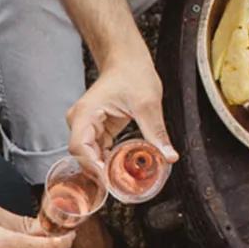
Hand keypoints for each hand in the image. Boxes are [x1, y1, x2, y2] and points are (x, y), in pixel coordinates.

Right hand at [65, 59, 175, 180]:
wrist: (127, 60)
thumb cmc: (132, 73)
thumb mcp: (147, 103)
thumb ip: (155, 132)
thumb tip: (168, 156)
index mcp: (85, 114)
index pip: (79, 147)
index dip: (93, 166)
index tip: (109, 180)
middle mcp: (81, 122)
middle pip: (82, 156)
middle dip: (99, 173)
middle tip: (119, 187)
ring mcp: (87, 127)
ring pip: (89, 157)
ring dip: (103, 170)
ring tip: (121, 184)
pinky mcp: (97, 130)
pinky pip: (98, 152)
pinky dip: (108, 163)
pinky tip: (120, 172)